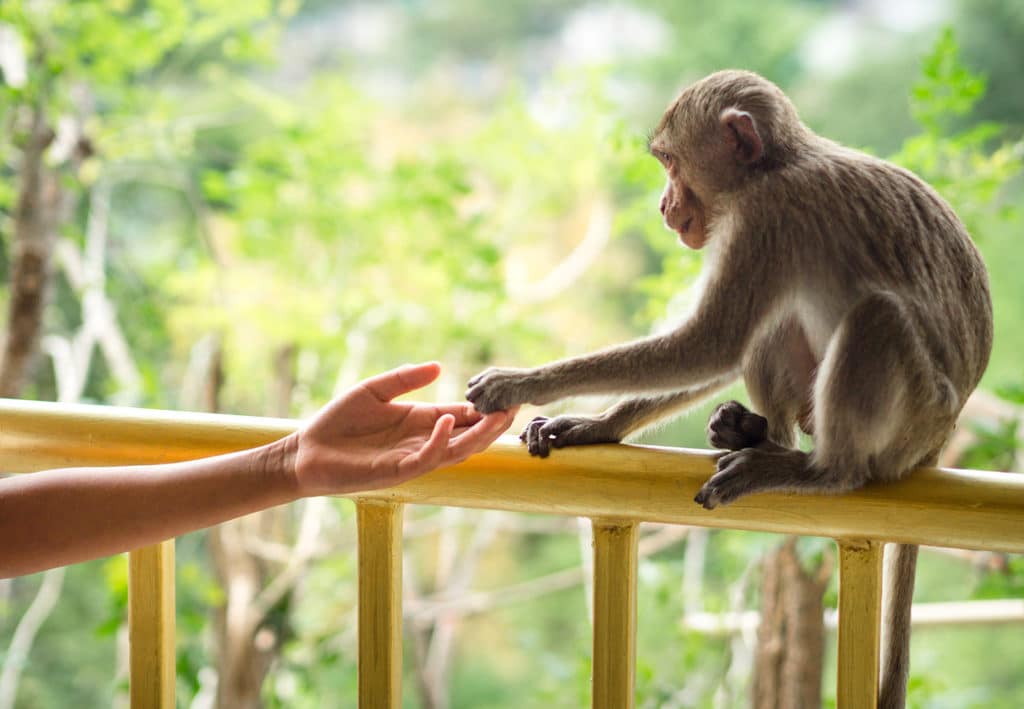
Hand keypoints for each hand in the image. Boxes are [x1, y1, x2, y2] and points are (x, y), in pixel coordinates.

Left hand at [290, 362, 516, 495]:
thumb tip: (438, 365)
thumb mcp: (374, 390)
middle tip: (514, 408)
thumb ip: (405, 378)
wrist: (306, 451)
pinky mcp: (396, 471)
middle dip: (491, 424)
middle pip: (467, 436)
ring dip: (477, 436)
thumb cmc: (338, 421)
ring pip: (455, 451)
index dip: (483, 408)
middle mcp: (421, 442)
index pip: (460, 416)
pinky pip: (426, 458)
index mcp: (419, 422)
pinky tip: (447, 422)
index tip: (505, 396)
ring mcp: (411, 458)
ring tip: (497, 417)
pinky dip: (439, 442)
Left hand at [465, 366, 534, 413]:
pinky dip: (491, 416)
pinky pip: (486, 412)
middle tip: (489, 409)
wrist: (541, 383)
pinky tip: (502, 414)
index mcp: (490, 372)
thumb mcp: (509, 377)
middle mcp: (488, 379)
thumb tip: (487, 394)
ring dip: (484, 411)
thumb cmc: (530, 383)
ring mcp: (492, 389)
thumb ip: (496, 383)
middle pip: (470, 395)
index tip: (486, 400)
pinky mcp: (498, 399)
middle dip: (477, 403)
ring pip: (476, 405)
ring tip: (497, 412)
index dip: (477, 394)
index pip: (471, 385)